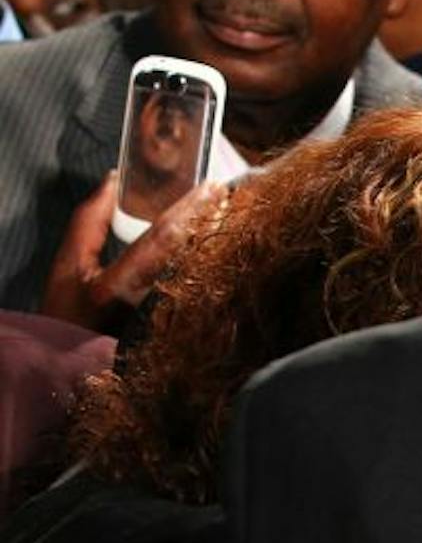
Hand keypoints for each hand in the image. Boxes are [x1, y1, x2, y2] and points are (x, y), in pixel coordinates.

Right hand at [39, 174, 227, 332]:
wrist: (76, 361)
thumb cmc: (69, 312)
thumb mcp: (70, 264)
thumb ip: (90, 221)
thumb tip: (115, 180)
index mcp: (121, 284)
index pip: (164, 238)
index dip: (190, 210)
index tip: (211, 187)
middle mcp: (153, 300)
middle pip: (194, 251)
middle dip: (213, 219)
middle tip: (229, 193)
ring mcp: (173, 315)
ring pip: (203, 268)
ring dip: (218, 238)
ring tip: (231, 211)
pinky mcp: (185, 324)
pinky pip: (204, 284)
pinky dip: (213, 260)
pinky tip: (224, 242)